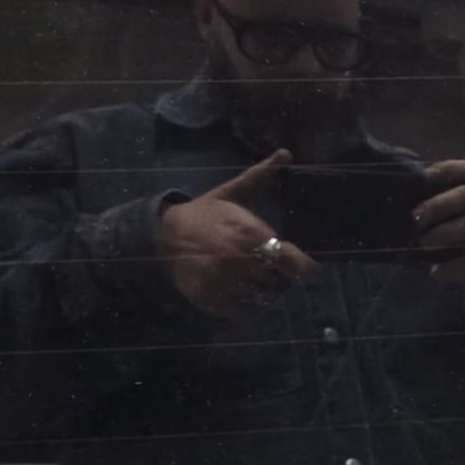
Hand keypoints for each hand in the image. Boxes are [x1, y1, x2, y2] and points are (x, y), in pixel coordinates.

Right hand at [156, 150, 319, 316]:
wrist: (163, 234)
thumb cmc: (205, 213)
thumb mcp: (233, 192)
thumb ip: (261, 176)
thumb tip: (286, 153)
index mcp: (253, 235)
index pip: (295, 264)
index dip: (301, 267)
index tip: (302, 266)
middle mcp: (241, 261)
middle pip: (281, 284)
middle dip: (280, 279)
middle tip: (269, 271)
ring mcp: (225, 283)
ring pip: (262, 299)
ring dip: (261, 292)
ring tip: (251, 279)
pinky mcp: (211, 300)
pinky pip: (240, 311)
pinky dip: (242, 305)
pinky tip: (235, 290)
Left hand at [413, 160, 464, 296]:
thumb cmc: (454, 237)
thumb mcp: (440, 220)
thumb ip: (425, 211)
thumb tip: (391, 209)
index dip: (447, 171)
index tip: (423, 178)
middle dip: (439, 205)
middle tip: (415, 218)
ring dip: (445, 233)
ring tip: (423, 244)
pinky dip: (453, 266)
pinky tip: (436, 271)